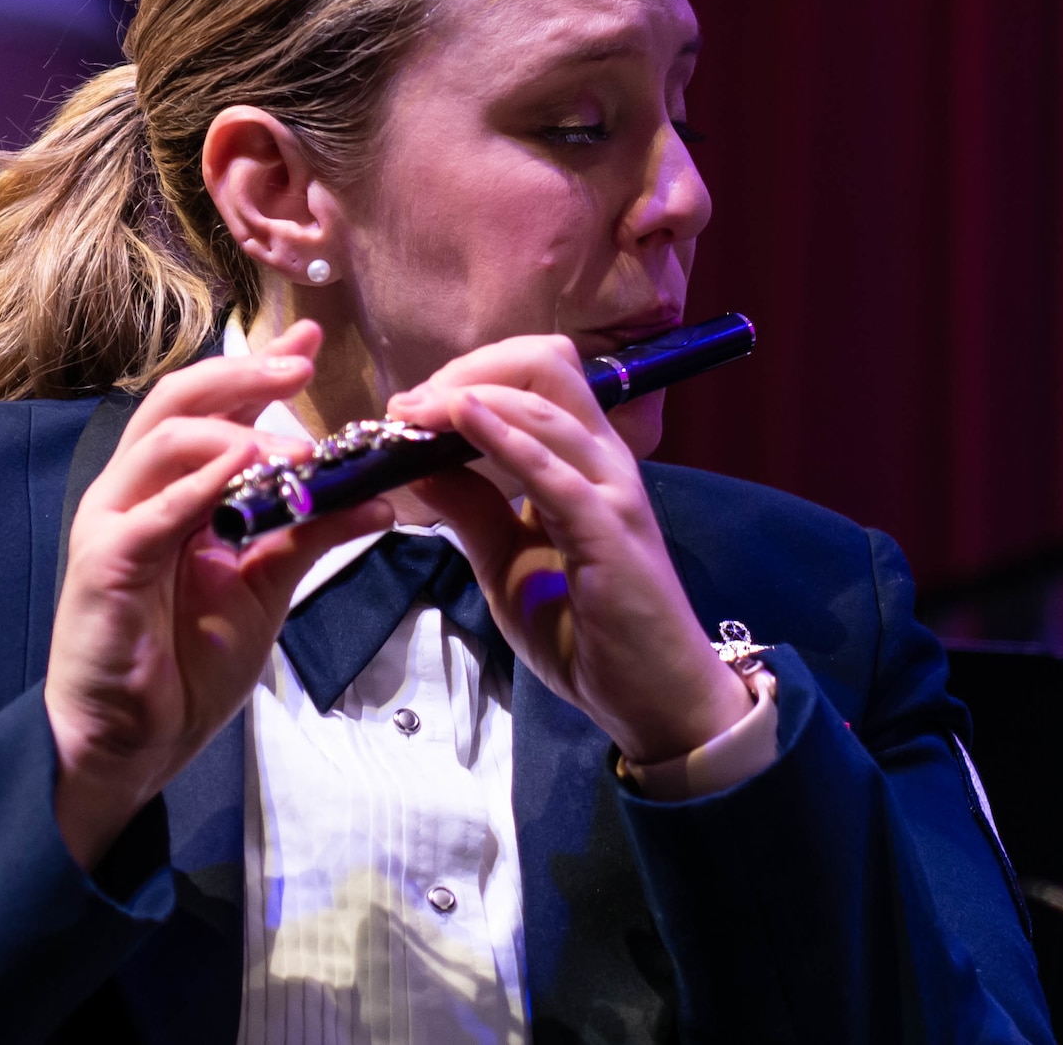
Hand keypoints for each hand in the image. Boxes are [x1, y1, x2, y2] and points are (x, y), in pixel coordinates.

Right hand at [45, 321, 389, 867]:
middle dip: (243, 374)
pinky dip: (196, 486)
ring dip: (232, 431)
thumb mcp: (268, 585)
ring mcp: (115, 522)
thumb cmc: (189, 661)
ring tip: (293, 445)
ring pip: (162, 441)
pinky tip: (240, 471)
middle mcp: (139, 491)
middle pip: (180, 401)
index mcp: (177, 488)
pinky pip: (149, 515)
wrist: (136, 742)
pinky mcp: (104, 566)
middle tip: (301, 366)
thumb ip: (313, 534)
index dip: (258, 366)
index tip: (311, 338)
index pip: (215, 407)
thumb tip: (381, 497)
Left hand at [387, 336, 749, 765]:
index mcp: (582, 460)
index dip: (470, 374)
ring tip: (416, 413)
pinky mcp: (608, 529)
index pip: (536, 377)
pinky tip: (465, 421)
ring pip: (546, 406)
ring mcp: (611, 490)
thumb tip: (417, 462)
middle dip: (470, 369)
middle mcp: (603, 460)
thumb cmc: (585, 631)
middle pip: (546, 366)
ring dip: (472, 397)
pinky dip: (506, 437)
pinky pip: (555, 471)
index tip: (411, 405)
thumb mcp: (505, 561)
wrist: (651, 696)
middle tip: (412, 405)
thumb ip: (471, 509)